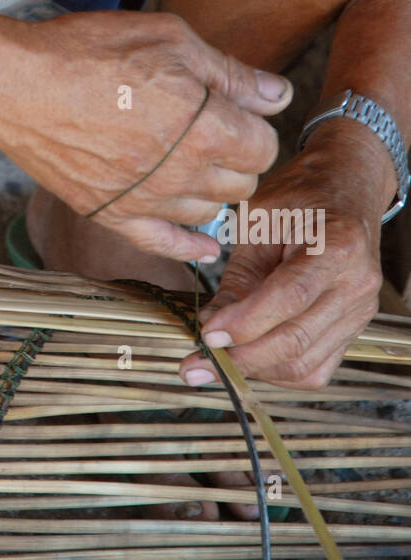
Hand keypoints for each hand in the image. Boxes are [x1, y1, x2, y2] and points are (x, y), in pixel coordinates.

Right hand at [0, 11, 290, 257]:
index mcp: (204, 126)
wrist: (13, 83)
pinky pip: (163, 244)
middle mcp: (181, 173)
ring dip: (211, 190)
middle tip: (215, 131)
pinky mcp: (111, 215)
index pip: (264, 146)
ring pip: (209, 213)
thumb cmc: (89, 50)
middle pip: (242, 183)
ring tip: (194, 164)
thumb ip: (231, 73)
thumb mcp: (169, 38)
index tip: (235, 110)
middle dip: (237, 157)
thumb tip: (280, 96)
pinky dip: (190, 249)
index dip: (254, 125)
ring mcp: (145, 200)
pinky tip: (205, 248)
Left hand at [179, 126, 388, 389]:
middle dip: (242, 356)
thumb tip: (211, 327)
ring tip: (218, 361)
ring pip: (305, 365)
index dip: (244, 323)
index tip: (207, 336)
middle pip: (296, 340)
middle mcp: (357, 284)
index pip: (288, 298)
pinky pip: (316, 369)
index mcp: (337, 246)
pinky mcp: (354, 328)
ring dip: (256, 369)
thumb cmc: (299, 196)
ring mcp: (360, 311)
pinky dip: (278, 372)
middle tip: (199, 361)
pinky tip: (249, 358)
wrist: (346, 187)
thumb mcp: (258, 221)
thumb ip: (237, 277)